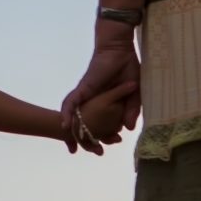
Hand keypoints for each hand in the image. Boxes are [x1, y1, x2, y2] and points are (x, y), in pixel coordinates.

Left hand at [60, 36, 141, 153]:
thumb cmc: (127, 68)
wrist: (120, 49)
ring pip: (75, 114)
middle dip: (82, 138)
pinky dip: (67, 112)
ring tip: (71, 144)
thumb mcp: (135, 93)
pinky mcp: (84, 88)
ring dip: (72, 128)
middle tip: (82, 151)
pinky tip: (65, 124)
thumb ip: (132, 110)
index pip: (100, 123)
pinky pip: (72, 101)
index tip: (102, 150)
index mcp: (106, 103)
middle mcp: (94, 101)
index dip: (100, 136)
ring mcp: (87, 95)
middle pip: (84, 122)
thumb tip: (129, 128)